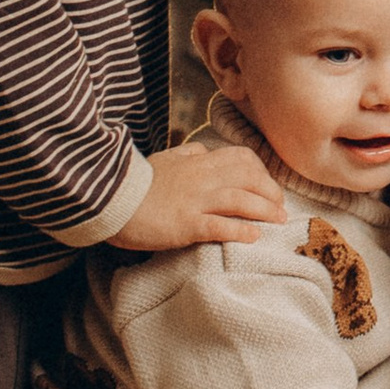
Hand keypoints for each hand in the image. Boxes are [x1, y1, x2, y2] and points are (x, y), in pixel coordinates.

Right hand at [111, 139, 284, 250]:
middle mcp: (202, 178)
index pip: (241, 159)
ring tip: (278, 221)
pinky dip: (241, 230)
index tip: (267, 186)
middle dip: (271, 193)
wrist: (109, 200)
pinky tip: (253, 236)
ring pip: (242, 201)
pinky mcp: (186, 225)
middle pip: (250, 179)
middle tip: (281, 208)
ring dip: (265, 211)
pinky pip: (221, 226)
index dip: (261, 172)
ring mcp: (195, 201)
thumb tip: (204, 151)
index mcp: (197, 161)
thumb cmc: (135, 183)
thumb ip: (187, 154)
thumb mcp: (163, 158)